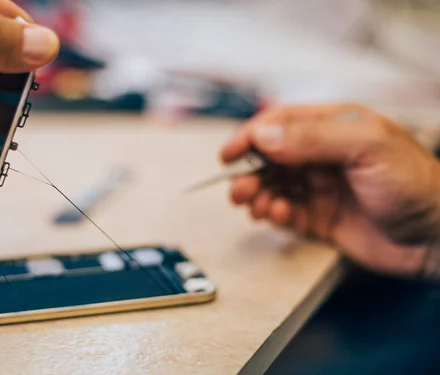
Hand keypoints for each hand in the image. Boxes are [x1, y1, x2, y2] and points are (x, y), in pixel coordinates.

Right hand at [221, 104, 439, 276]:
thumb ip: (312, 138)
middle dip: (249, 171)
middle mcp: (324, 154)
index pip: (281, 123)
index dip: (251, 136)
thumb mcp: (365, 146)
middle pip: (271, 157)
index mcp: (334, 126)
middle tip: (239, 189)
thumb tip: (263, 135)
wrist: (437, 238)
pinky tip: (278, 216)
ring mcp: (321, 186)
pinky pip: (286, 212)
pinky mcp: (321, 217)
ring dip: (258, 194)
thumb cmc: (414, 184)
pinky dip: (275, 213)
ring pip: (274, 185)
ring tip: (255, 206)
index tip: (228, 154)